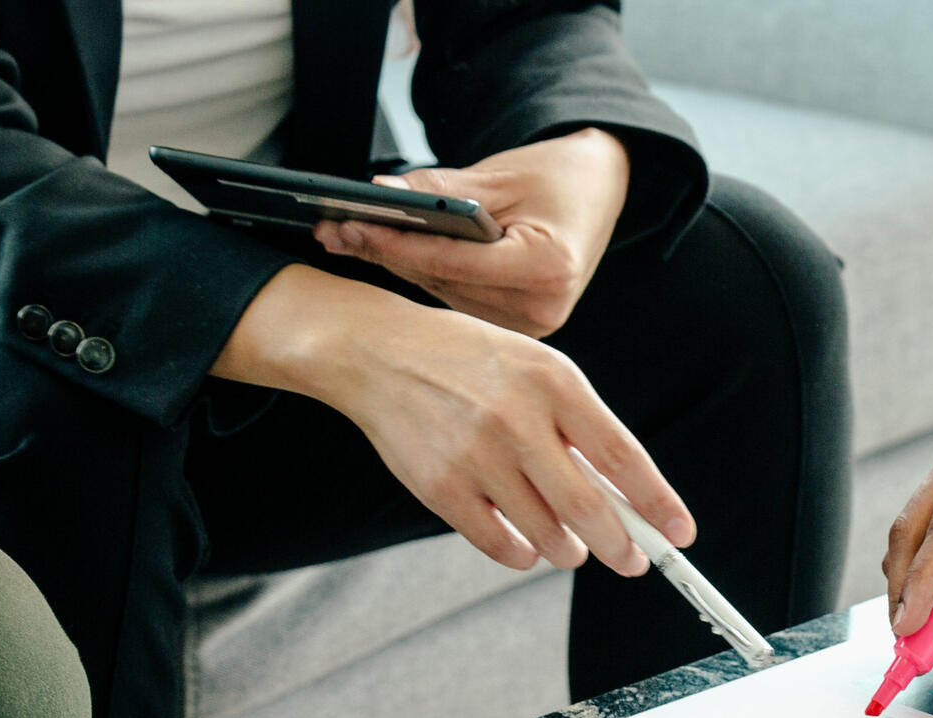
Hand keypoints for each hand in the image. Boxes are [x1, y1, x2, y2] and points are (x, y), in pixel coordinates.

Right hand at [215, 265, 692, 574]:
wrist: (378, 350)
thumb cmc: (469, 361)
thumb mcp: (536, 368)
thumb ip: (580, 425)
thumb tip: (626, 493)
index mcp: (554, 381)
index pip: (622, 455)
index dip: (657, 502)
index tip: (679, 533)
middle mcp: (517, 417)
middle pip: (588, 506)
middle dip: (619, 545)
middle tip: (632, 561)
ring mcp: (476, 453)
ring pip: (545, 532)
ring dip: (568, 550)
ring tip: (572, 549)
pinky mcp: (440, 485)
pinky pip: (498, 543)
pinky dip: (521, 555)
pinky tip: (528, 549)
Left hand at [316, 128, 630, 337]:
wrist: (597, 190)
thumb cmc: (560, 178)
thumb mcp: (498, 174)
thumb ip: (440, 191)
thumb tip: (382, 194)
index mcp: (547, 269)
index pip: (452, 262)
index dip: (397, 243)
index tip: (352, 224)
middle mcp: (542, 309)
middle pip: (443, 284)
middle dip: (389, 253)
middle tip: (336, 229)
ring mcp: (531, 325)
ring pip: (444, 297)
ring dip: (401, 267)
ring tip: (354, 238)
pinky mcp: (519, 327)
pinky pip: (458, 302)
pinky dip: (427, 277)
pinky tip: (393, 256)